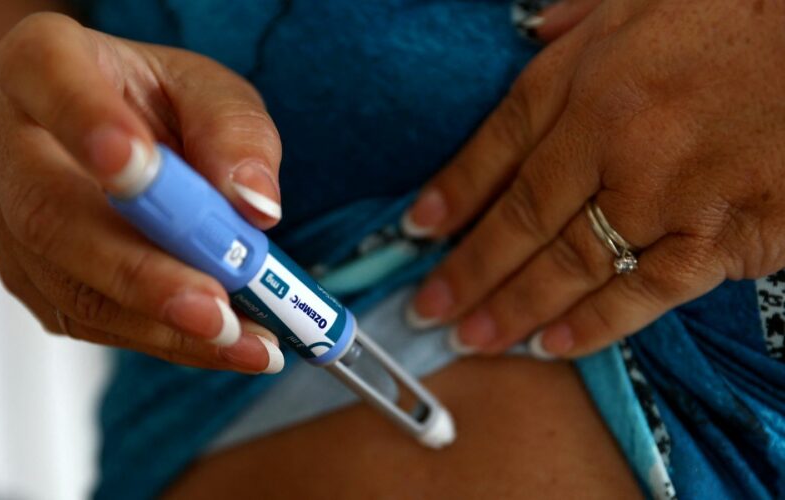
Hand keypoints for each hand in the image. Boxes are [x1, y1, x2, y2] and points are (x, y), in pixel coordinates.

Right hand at [0, 13, 284, 371]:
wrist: (121, 136)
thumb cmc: (160, 107)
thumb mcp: (212, 94)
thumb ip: (235, 133)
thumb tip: (254, 205)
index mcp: (44, 67)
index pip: (45, 77)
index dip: (87, 124)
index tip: (141, 169)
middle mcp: (12, 147)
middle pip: (50, 214)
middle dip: (141, 271)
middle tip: (214, 305)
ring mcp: (13, 225)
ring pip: (71, 287)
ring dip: (164, 324)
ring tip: (246, 341)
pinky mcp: (39, 282)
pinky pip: (93, 323)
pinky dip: (167, 340)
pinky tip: (227, 344)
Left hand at [403, 0, 784, 357]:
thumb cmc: (745, 9)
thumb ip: (582, 21)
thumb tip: (537, 35)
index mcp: (591, 76)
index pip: (500, 144)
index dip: (454, 191)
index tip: (417, 231)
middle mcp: (616, 138)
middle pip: (521, 217)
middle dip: (467, 271)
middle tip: (427, 310)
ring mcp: (667, 192)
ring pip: (570, 264)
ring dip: (513, 308)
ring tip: (471, 341)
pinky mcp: (722, 234)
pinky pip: (645, 292)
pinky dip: (595, 325)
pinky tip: (551, 346)